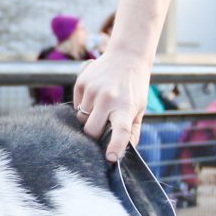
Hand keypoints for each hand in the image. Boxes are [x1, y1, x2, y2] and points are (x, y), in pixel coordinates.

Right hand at [72, 46, 153, 160]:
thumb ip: (132, 132)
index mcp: (125, 107)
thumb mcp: (139, 109)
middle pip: (91, 130)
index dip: (115, 147)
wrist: (127, 57)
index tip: (110, 158)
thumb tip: (121, 154)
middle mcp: (108, 98)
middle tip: (102, 131)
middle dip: (94, 136)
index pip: (120, 131)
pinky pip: (76, 106)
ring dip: (88, 120)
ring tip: (100, 110)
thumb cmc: (134, 88)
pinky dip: (84, 107)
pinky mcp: (81, 83)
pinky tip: (95, 99)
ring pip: (81, 119)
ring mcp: (92, 90)